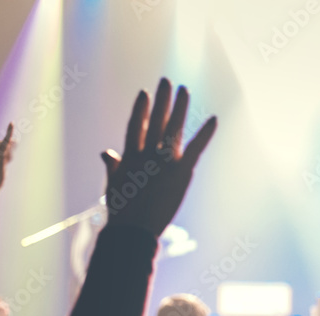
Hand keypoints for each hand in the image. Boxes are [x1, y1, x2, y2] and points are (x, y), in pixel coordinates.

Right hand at [100, 78, 215, 236]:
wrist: (133, 230)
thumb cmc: (122, 212)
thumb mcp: (114, 185)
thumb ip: (113, 165)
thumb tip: (105, 152)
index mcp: (130, 156)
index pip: (135, 126)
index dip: (140, 109)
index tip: (144, 93)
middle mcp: (146, 154)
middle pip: (155, 121)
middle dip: (161, 101)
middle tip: (167, 82)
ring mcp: (163, 161)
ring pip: (173, 128)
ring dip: (179, 107)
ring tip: (184, 90)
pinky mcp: (180, 172)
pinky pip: (196, 148)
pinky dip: (205, 133)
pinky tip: (214, 119)